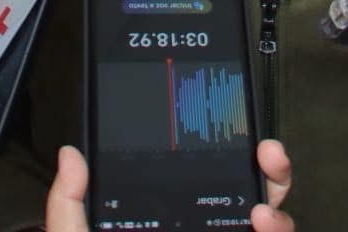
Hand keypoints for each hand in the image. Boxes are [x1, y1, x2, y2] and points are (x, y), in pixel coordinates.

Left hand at [45, 140, 293, 231]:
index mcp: (170, 226)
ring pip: (274, 228)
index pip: (205, 181)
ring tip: (260, 205)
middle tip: (267, 150)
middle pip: (252, 197)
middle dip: (270, 169)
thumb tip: (70, 154)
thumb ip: (68, 208)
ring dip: (279, 208)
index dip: (220, 151)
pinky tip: (260, 222)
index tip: (227, 126)